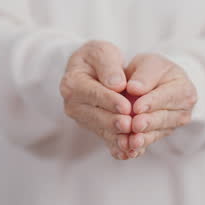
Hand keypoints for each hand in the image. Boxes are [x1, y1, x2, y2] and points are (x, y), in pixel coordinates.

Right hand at [60, 40, 133, 158]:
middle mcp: (73, 103)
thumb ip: (108, 66)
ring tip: (133, 142)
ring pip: (101, 129)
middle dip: (114, 121)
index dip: (109, 100)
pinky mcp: (92, 127)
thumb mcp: (102, 51)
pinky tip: (129, 153)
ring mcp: (82, 118)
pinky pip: (105, 138)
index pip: (92, 92)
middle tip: (130, 126)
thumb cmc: (98, 57)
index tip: (126, 106)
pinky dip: (117, 146)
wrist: (92, 69)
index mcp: (72, 82)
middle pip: (95, 115)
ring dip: (117, 137)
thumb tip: (116, 84)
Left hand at [121, 53, 197, 158]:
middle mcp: (183, 109)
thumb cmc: (150, 71)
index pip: (168, 95)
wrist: (153, 84)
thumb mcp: (149, 63)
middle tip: (134, 126)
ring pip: (158, 132)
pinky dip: (139, 147)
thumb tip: (134, 88)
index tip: (137, 107)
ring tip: (131, 142)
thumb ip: (144, 74)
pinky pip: (150, 141)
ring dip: (144, 138)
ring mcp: (173, 125)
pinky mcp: (161, 135)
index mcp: (183, 88)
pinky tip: (128, 151)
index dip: (152, 102)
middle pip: (165, 117)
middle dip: (148, 123)